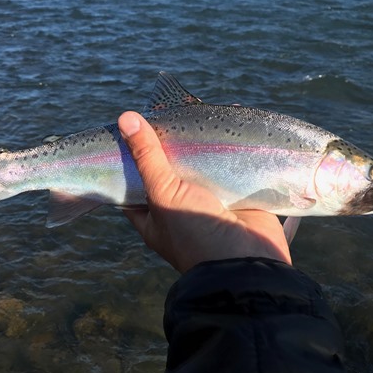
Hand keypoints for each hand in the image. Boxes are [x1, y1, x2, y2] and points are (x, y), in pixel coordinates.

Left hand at [118, 111, 291, 272]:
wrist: (246, 260)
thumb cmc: (194, 232)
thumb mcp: (163, 193)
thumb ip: (147, 158)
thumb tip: (126, 118)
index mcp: (155, 217)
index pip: (133, 187)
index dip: (130, 161)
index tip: (129, 133)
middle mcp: (180, 210)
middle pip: (170, 173)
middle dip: (170, 148)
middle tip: (167, 115)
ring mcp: (209, 203)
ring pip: (200, 168)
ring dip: (200, 145)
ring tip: (196, 111)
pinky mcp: (237, 196)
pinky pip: (230, 168)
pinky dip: (229, 149)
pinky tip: (227, 122)